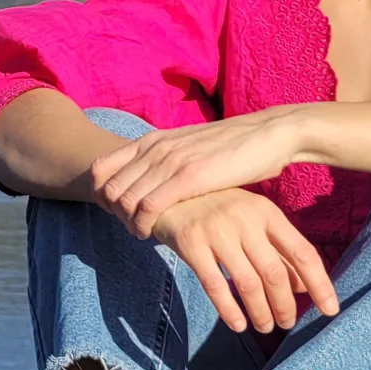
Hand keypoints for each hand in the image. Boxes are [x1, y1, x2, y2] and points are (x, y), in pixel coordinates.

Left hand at [91, 108, 306, 239]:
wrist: (269, 134)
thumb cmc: (233, 146)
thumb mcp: (188, 147)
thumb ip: (167, 159)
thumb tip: (151, 179)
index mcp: (152, 140)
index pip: (102, 169)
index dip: (101, 195)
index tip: (117, 213)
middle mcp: (155, 148)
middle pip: (108, 189)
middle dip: (112, 214)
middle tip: (129, 228)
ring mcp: (170, 161)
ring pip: (124, 200)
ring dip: (127, 224)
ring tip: (142, 235)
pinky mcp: (188, 178)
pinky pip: (147, 207)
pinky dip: (142, 226)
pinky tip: (152, 235)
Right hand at [149, 189, 338, 333]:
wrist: (164, 193)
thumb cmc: (214, 209)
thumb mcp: (250, 221)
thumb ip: (276, 249)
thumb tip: (303, 286)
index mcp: (266, 212)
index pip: (303, 252)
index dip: (319, 284)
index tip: (331, 310)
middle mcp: (245, 219)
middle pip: (276, 273)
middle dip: (286, 305)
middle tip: (288, 324)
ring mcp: (217, 230)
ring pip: (248, 282)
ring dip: (261, 312)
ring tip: (265, 327)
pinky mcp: (191, 242)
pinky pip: (215, 284)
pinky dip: (229, 309)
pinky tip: (238, 324)